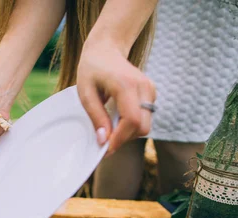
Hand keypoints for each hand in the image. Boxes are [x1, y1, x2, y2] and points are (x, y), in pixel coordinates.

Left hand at [77, 37, 155, 154]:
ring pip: (145, 126)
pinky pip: (145, 119)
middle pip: (142, 127)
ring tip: (109, 126)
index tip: (104, 149)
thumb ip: (96, 117)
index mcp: (126, 85)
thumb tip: (104, 140)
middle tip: (105, 140)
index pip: (131, 121)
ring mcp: (150, 90)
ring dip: (127, 133)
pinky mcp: (151, 94)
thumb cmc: (92, 69)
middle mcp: (144, 87)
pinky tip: (117, 118)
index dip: (119, 139)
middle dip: (123, 139)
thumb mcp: (85, 93)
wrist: (106, 49)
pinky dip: (131, 125)